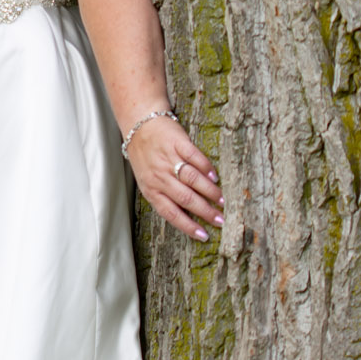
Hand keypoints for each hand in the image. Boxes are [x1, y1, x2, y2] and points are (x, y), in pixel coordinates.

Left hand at [125, 119, 223, 243]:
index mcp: (150, 189)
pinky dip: (206, 168)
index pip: (171, 213)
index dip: (188, 226)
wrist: (139, 124)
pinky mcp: (178, 142)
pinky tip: (214, 177)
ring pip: (192, 180)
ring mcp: (169, 159)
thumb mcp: (147, 180)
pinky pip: (195, 157)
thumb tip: (188, 216)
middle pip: (186, 198)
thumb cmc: (145, 156)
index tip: (204, 235)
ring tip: (221, 200)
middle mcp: (159, 176)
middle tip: (221, 219)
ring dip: (210, 192)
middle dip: (206, 212)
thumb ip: (164, 195)